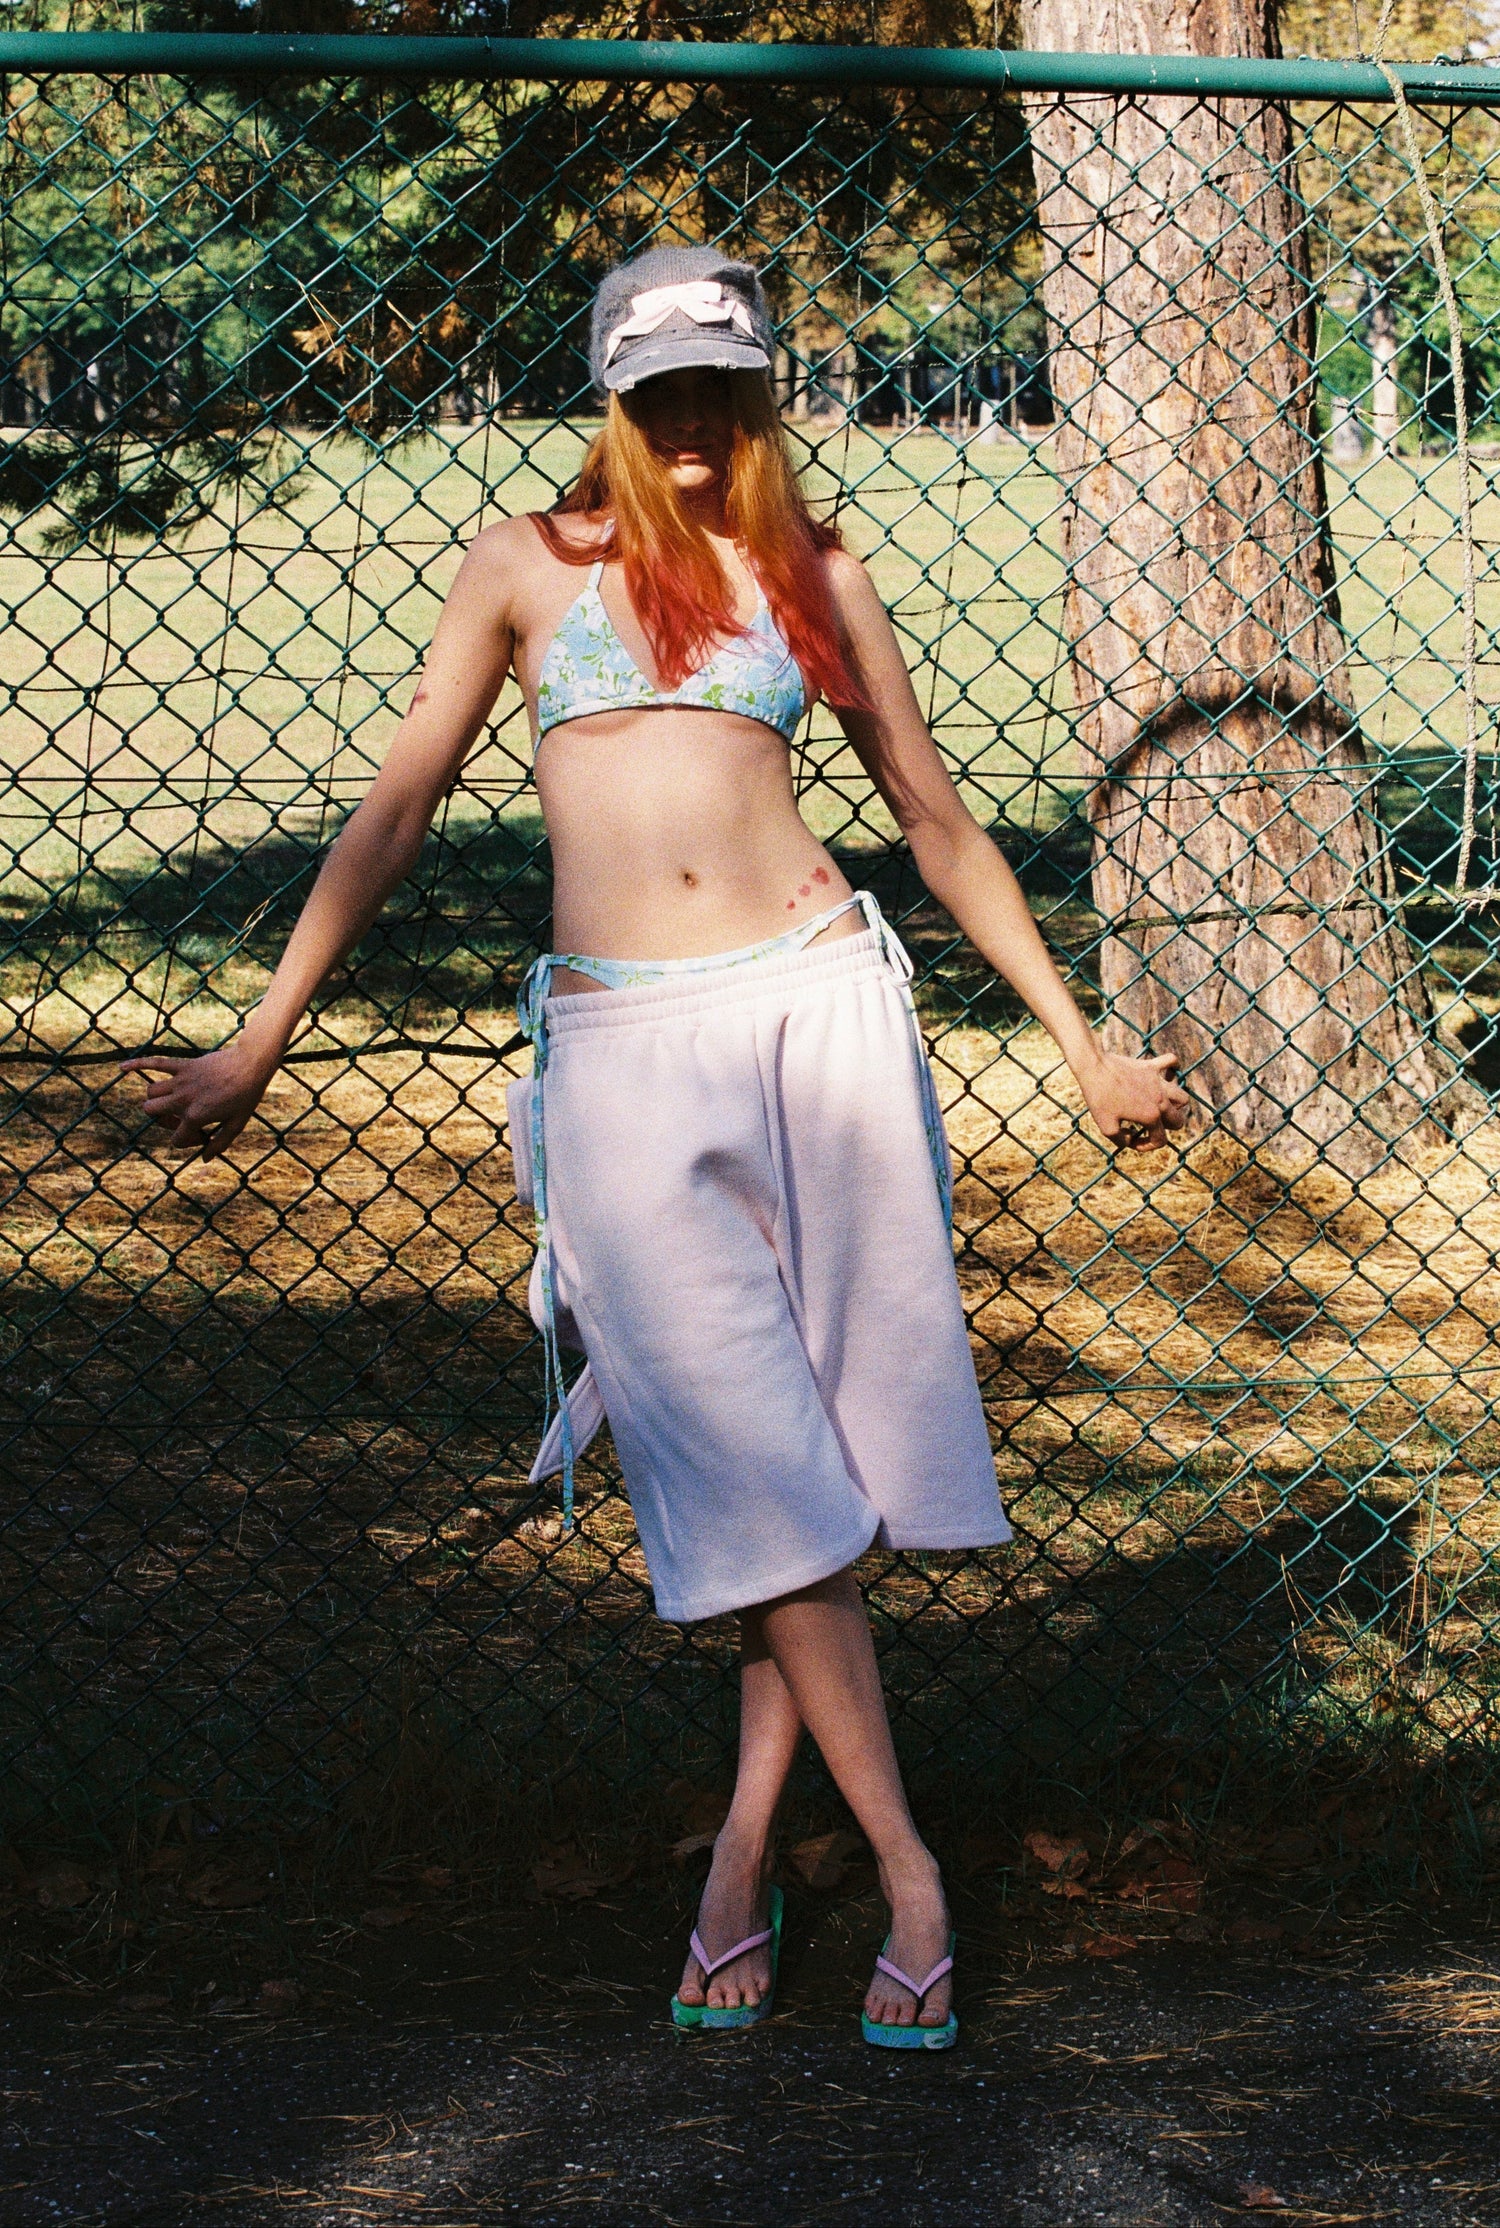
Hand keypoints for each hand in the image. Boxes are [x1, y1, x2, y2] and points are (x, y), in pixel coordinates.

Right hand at [118, 1037, 277, 1158]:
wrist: (250, 1064)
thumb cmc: (247, 1095)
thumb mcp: (237, 1125)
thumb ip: (220, 1143)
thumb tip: (205, 1158)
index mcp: (195, 1116)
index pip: (176, 1139)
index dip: (188, 1141)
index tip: (204, 1135)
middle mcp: (182, 1099)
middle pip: (151, 1112)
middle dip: (163, 1120)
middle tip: (183, 1118)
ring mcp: (180, 1081)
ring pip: (151, 1092)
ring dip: (156, 1099)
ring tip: (172, 1103)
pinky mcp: (183, 1065)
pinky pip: (154, 1063)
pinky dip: (137, 1064)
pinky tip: (122, 1068)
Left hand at [1078, 1048, 1190, 1150]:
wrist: (1094, 1066)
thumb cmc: (1099, 1097)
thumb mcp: (1106, 1127)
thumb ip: (1121, 1141)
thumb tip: (1131, 1140)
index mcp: (1151, 1117)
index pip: (1160, 1140)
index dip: (1146, 1146)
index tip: (1132, 1141)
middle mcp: (1160, 1100)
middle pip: (1178, 1121)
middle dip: (1166, 1128)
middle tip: (1147, 1125)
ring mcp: (1158, 1082)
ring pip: (1182, 1097)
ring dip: (1175, 1105)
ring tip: (1160, 1105)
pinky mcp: (1151, 1066)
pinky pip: (1172, 1063)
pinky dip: (1172, 1069)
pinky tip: (1164, 1076)